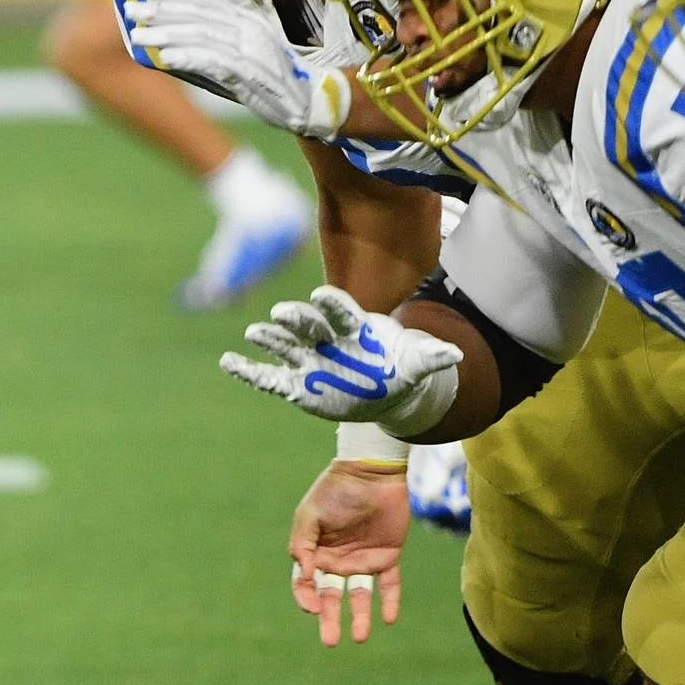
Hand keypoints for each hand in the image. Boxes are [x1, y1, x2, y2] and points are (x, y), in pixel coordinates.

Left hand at [124, 0, 351, 137]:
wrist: (308, 101)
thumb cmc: (270, 78)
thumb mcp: (245, 51)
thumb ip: (217, 42)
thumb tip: (176, 39)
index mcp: (246, 19)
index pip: (205, 0)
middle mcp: (248, 29)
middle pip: (198, 15)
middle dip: (161, 12)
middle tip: (130, 11)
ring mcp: (250, 50)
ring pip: (201, 36)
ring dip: (167, 35)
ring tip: (140, 36)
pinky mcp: (250, 73)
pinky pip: (214, 62)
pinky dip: (189, 58)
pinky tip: (166, 58)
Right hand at [221, 285, 462, 434]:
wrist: (382, 388)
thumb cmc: (399, 368)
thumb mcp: (418, 365)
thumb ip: (431, 357)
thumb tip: (456, 355)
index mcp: (353, 328)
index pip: (341, 311)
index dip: (332, 304)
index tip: (321, 295)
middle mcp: (325, 338)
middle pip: (308, 324)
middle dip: (296, 318)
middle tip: (283, 312)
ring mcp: (307, 359)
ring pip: (285, 345)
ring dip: (270, 338)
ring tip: (255, 332)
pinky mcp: (295, 383)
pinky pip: (268, 377)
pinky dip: (248, 371)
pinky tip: (228, 362)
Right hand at [290, 460, 409, 645]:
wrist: (371, 473)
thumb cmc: (335, 491)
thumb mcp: (311, 514)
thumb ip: (303, 543)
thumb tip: (303, 575)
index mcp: (314, 552)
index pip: (305, 583)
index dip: (306, 598)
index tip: (312, 608)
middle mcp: (336, 561)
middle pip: (331, 596)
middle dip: (330, 620)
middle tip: (330, 641)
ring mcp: (362, 560)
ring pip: (360, 596)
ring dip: (360, 617)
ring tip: (361, 637)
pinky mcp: (387, 556)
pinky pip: (389, 585)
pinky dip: (389, 601)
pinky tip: (388, 618)